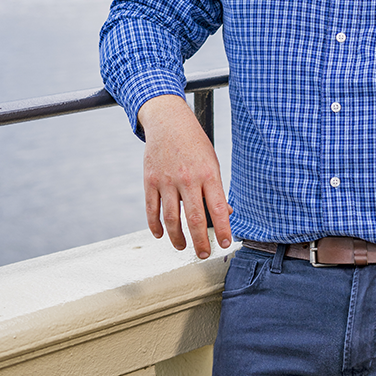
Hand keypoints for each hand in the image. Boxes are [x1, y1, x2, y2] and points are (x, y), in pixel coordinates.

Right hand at [138, 94, 232, 259]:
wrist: (168, 121)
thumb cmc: (194, 143)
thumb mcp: (212, 162)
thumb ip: (216, 189)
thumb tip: (225, 214)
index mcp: (208, 174)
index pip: (218, 208)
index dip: (223, 229)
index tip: (225, 243)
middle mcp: (188, 179)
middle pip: (194, 219)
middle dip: (200, 242)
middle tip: (204, 254)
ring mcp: (167, 181)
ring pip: (172, 220)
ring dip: (178, 238)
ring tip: (183, 246)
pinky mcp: (150, 181)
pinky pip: (152, 210)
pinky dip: (156, 226)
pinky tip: (161, 234)